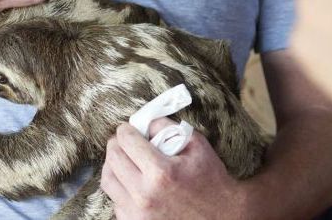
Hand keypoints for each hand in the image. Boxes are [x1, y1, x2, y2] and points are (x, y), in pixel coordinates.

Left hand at [101, 118, 242, 219]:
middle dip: (117, 143)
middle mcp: (145, 195)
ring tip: (124, 159)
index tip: (128, 128)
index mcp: (161, 172)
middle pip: (113, 158)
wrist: (223, 217)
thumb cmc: (211, 179)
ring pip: (108, 180)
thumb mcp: (196, 145)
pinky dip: (120, 187)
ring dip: (113, 164)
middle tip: (123, 140)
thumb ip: (168, 127)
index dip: (125, 130)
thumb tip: (144, 121)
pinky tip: (132, 182)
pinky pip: (116, 200)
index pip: (127, 140)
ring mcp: (138, 214)